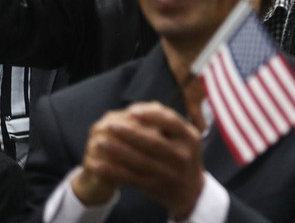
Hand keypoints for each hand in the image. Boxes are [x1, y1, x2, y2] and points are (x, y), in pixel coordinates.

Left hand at [73, 102, 204, 219]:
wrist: (190, 190)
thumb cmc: (181, 155)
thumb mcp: (184, 138)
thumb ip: (166, 124)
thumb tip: (137, 108)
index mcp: (190, 137)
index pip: (171, 122)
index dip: (151, 115)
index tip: (131, 110)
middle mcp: (183, 154)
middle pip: (153, 142)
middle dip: (129, 133)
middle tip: (109, 125)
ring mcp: (170, 172)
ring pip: (140, 161)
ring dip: (117, 151)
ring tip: (99, 143)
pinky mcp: (157, 187)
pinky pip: (132, 178)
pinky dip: (114, 172)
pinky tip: (99, 166)